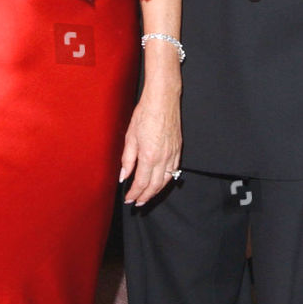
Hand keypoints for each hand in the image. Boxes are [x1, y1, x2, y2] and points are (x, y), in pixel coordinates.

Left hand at [120, 87, 181, 205]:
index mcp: (149, 156)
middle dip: (145, 197)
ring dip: (156, 192)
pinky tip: (161, 182)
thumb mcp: (130, 136)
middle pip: (155, 186)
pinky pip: (174, 171)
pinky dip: (166, 181)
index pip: (141, 183)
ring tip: (147, 197)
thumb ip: (128, 159)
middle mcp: (163, 158)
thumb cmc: (145, 114)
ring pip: (166, 181)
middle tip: (137, 203)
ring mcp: (173, 154)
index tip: (128, 199)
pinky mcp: (178, 149)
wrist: (163, 100)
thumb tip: (124, 176)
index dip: (134, 194)